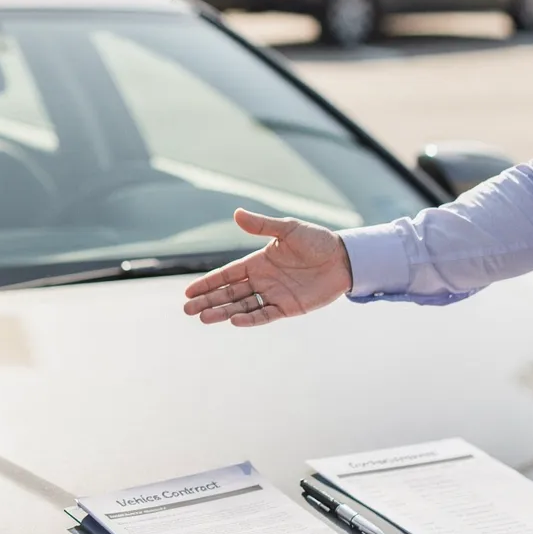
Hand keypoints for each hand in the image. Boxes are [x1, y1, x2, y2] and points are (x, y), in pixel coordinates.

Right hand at [182, 209, 353, 326]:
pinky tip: (234, 320)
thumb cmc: (317, 241)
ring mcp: (274, 295)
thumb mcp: (288, 229)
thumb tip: (236, 213)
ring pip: (242, 306)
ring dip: (222, 312)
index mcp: (258, 261)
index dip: (208, 283)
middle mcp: (262, 280)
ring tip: (203, 318)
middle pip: (229, 293)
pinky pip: (264, 314)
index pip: (227, 274)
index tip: (189, 292)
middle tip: (188, 310)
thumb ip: (261, 226)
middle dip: (208, 301)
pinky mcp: (288, 307)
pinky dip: (249, 318)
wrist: (344, 259)